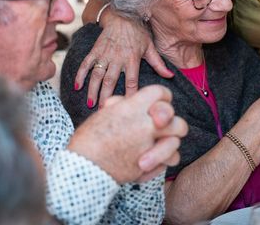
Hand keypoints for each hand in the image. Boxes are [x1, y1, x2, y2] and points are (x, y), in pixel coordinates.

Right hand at [68, 85, 187, 183]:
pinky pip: (170, 159)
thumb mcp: (104, 113)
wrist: (82, 167)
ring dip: (170, 141)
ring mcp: (149, 146)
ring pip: (176, 140)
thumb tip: (129, 101)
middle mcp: (145, 125)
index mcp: (133, 108)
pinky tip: (154, 158)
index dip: (162, 97)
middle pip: (175, 117)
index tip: (156, 105)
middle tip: (162, 126)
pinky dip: (165, 160)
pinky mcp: (149, 166)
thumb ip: (122, 104)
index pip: (161, 92)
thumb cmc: (89, 138)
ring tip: (159, 143)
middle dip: (172, 120)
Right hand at [75, 8, 172, 106]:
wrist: (122, 14)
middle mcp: (117, 58)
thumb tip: (171, 76)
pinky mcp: (95, 50)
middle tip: (104, 112)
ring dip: (93, 90)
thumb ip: (158, 63)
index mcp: (132, 59)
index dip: (129, 95)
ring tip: (91, 103)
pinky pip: (86, 64)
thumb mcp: (150, 46)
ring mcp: (104, 54)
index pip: (131, 81)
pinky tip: (77, 86)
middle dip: (107, 97)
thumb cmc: (138, 32)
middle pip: (111, 81)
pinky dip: (80, 74)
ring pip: (97, 75)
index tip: (127, 107)